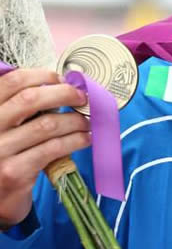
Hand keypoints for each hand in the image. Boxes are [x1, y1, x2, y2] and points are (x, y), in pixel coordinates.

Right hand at [0, 68, 90, 226]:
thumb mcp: (6, 128)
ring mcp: (0, 151)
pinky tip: (85, 139)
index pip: (11, 82)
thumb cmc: (6, 157)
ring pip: (46, 125)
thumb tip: (62, 87)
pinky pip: (52, 149)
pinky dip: (74, 141)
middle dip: (63, 94)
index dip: (40, 76)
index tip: (61, 79)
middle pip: (30, 99)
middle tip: (82, 98)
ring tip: (86, 122)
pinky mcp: (14, 172)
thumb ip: (23, 110)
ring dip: (74, 121)